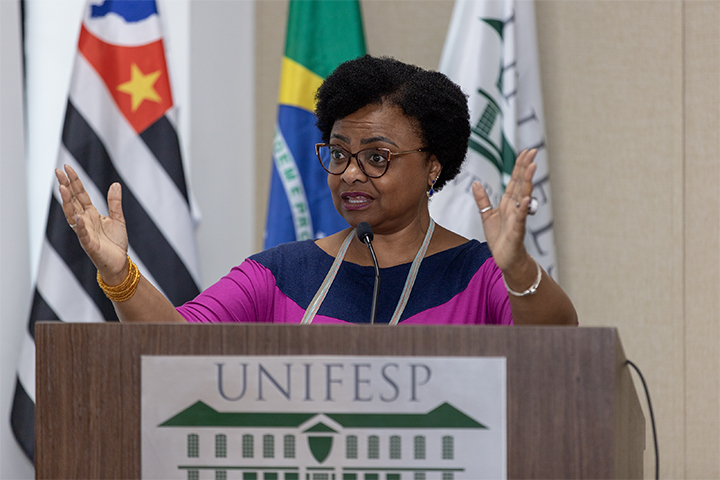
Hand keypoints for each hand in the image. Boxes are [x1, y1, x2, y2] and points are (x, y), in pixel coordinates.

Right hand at [55, 165, 128, 283]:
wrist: (119, 263)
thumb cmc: (115, 243)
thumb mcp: (118, 219)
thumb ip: (114, 203)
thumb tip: (116, 184)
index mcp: (91, 214)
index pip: (79, 194)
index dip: (74, 181)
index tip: (67, 167)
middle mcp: (84, 221)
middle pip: (72, 201)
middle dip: (65, 186)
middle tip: (58, 172)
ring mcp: (85, 232)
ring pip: (72, 215)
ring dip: (67, 202)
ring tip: (63, 188)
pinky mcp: (89, 245)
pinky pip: (83, 234)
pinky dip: (80, 226)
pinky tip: (78, 217)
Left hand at [472, 149, 536, 271]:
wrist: (505, 258)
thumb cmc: (499, 238)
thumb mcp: (486, 216)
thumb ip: (482, 199)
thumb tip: (476, 183)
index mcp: (508, 202)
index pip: (514, 180)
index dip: (519, 165)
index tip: (526, 151)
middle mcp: (515, 207)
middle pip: (521, 183)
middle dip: (526, 167)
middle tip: (533, 151)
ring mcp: (517, 218)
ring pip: (523, 196)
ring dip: (527, 182)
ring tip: (532, 167)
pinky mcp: (517, 230)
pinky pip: (521, 218)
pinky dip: (523, 208)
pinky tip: (526, 199)